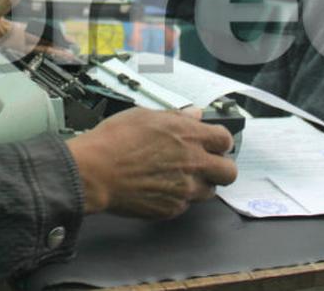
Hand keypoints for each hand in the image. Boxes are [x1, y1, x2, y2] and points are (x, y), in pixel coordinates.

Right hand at [66, 107, 236, 219]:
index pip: (225, 140)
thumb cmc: (114, 140)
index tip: (212, 143)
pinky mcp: (172, 209)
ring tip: (177, 176)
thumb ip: (176, 117)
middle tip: (204, 164)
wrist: (94, 171)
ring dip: (199, 184)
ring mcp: (184, 189)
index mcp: (189, 136)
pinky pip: (185, 205)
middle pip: (228, 172)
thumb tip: (194, 114)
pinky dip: (176, 197)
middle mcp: (193, 164)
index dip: (219, 142)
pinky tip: (159, 187)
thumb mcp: (144, 115)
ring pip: (209, 191)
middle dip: (220, 168)